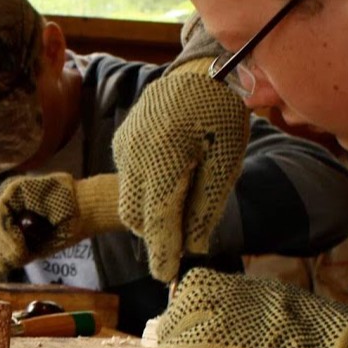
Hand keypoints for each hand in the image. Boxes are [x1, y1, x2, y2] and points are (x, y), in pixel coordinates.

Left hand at [0, 172, 120, 278]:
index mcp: (4, 220)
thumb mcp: (31, 250)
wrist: (84, 213)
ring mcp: (6, 196)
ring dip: (1, 248)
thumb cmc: (61, 231)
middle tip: (5, 267)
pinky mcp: (13, 188)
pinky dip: (6, 236)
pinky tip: (18, 248)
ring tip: (16, 258)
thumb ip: (9, 256)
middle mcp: (1, 206)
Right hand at [112, 58, 250, 282]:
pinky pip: (129, 178)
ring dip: (151, 212)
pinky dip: (146, 189)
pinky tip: (170, 173)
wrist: (203, 70)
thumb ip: (206, 208)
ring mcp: (123, 147)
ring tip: (181, 200)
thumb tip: (193, 249)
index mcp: (164, 160)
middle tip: (184, 237)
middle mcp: (135, 155)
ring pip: (129, 200)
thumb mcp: (226, 165)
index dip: (164, 253)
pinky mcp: (122, 141)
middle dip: (156, 233)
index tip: (168, 277)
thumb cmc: (222, 117)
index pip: (158, 221)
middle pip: (136, 217)